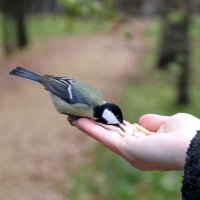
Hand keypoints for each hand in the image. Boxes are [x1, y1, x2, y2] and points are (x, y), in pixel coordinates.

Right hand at [69, 113, 199, 170]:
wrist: (194, 144)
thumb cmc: (186, 134)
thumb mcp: (167, 124)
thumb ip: (153, 122)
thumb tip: (141, 120)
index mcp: (145, 145)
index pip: (122, 133)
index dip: (110, 124)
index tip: (101, 116)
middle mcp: (134, 151)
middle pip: (109, 135)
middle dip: (94, 125)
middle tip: (79, 117)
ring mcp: (128, 152)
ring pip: (103, 136)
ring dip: (88, 126)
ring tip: (73, 117)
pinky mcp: (125, 150)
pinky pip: (104, 137)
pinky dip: (90, 128)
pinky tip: (78, 121)